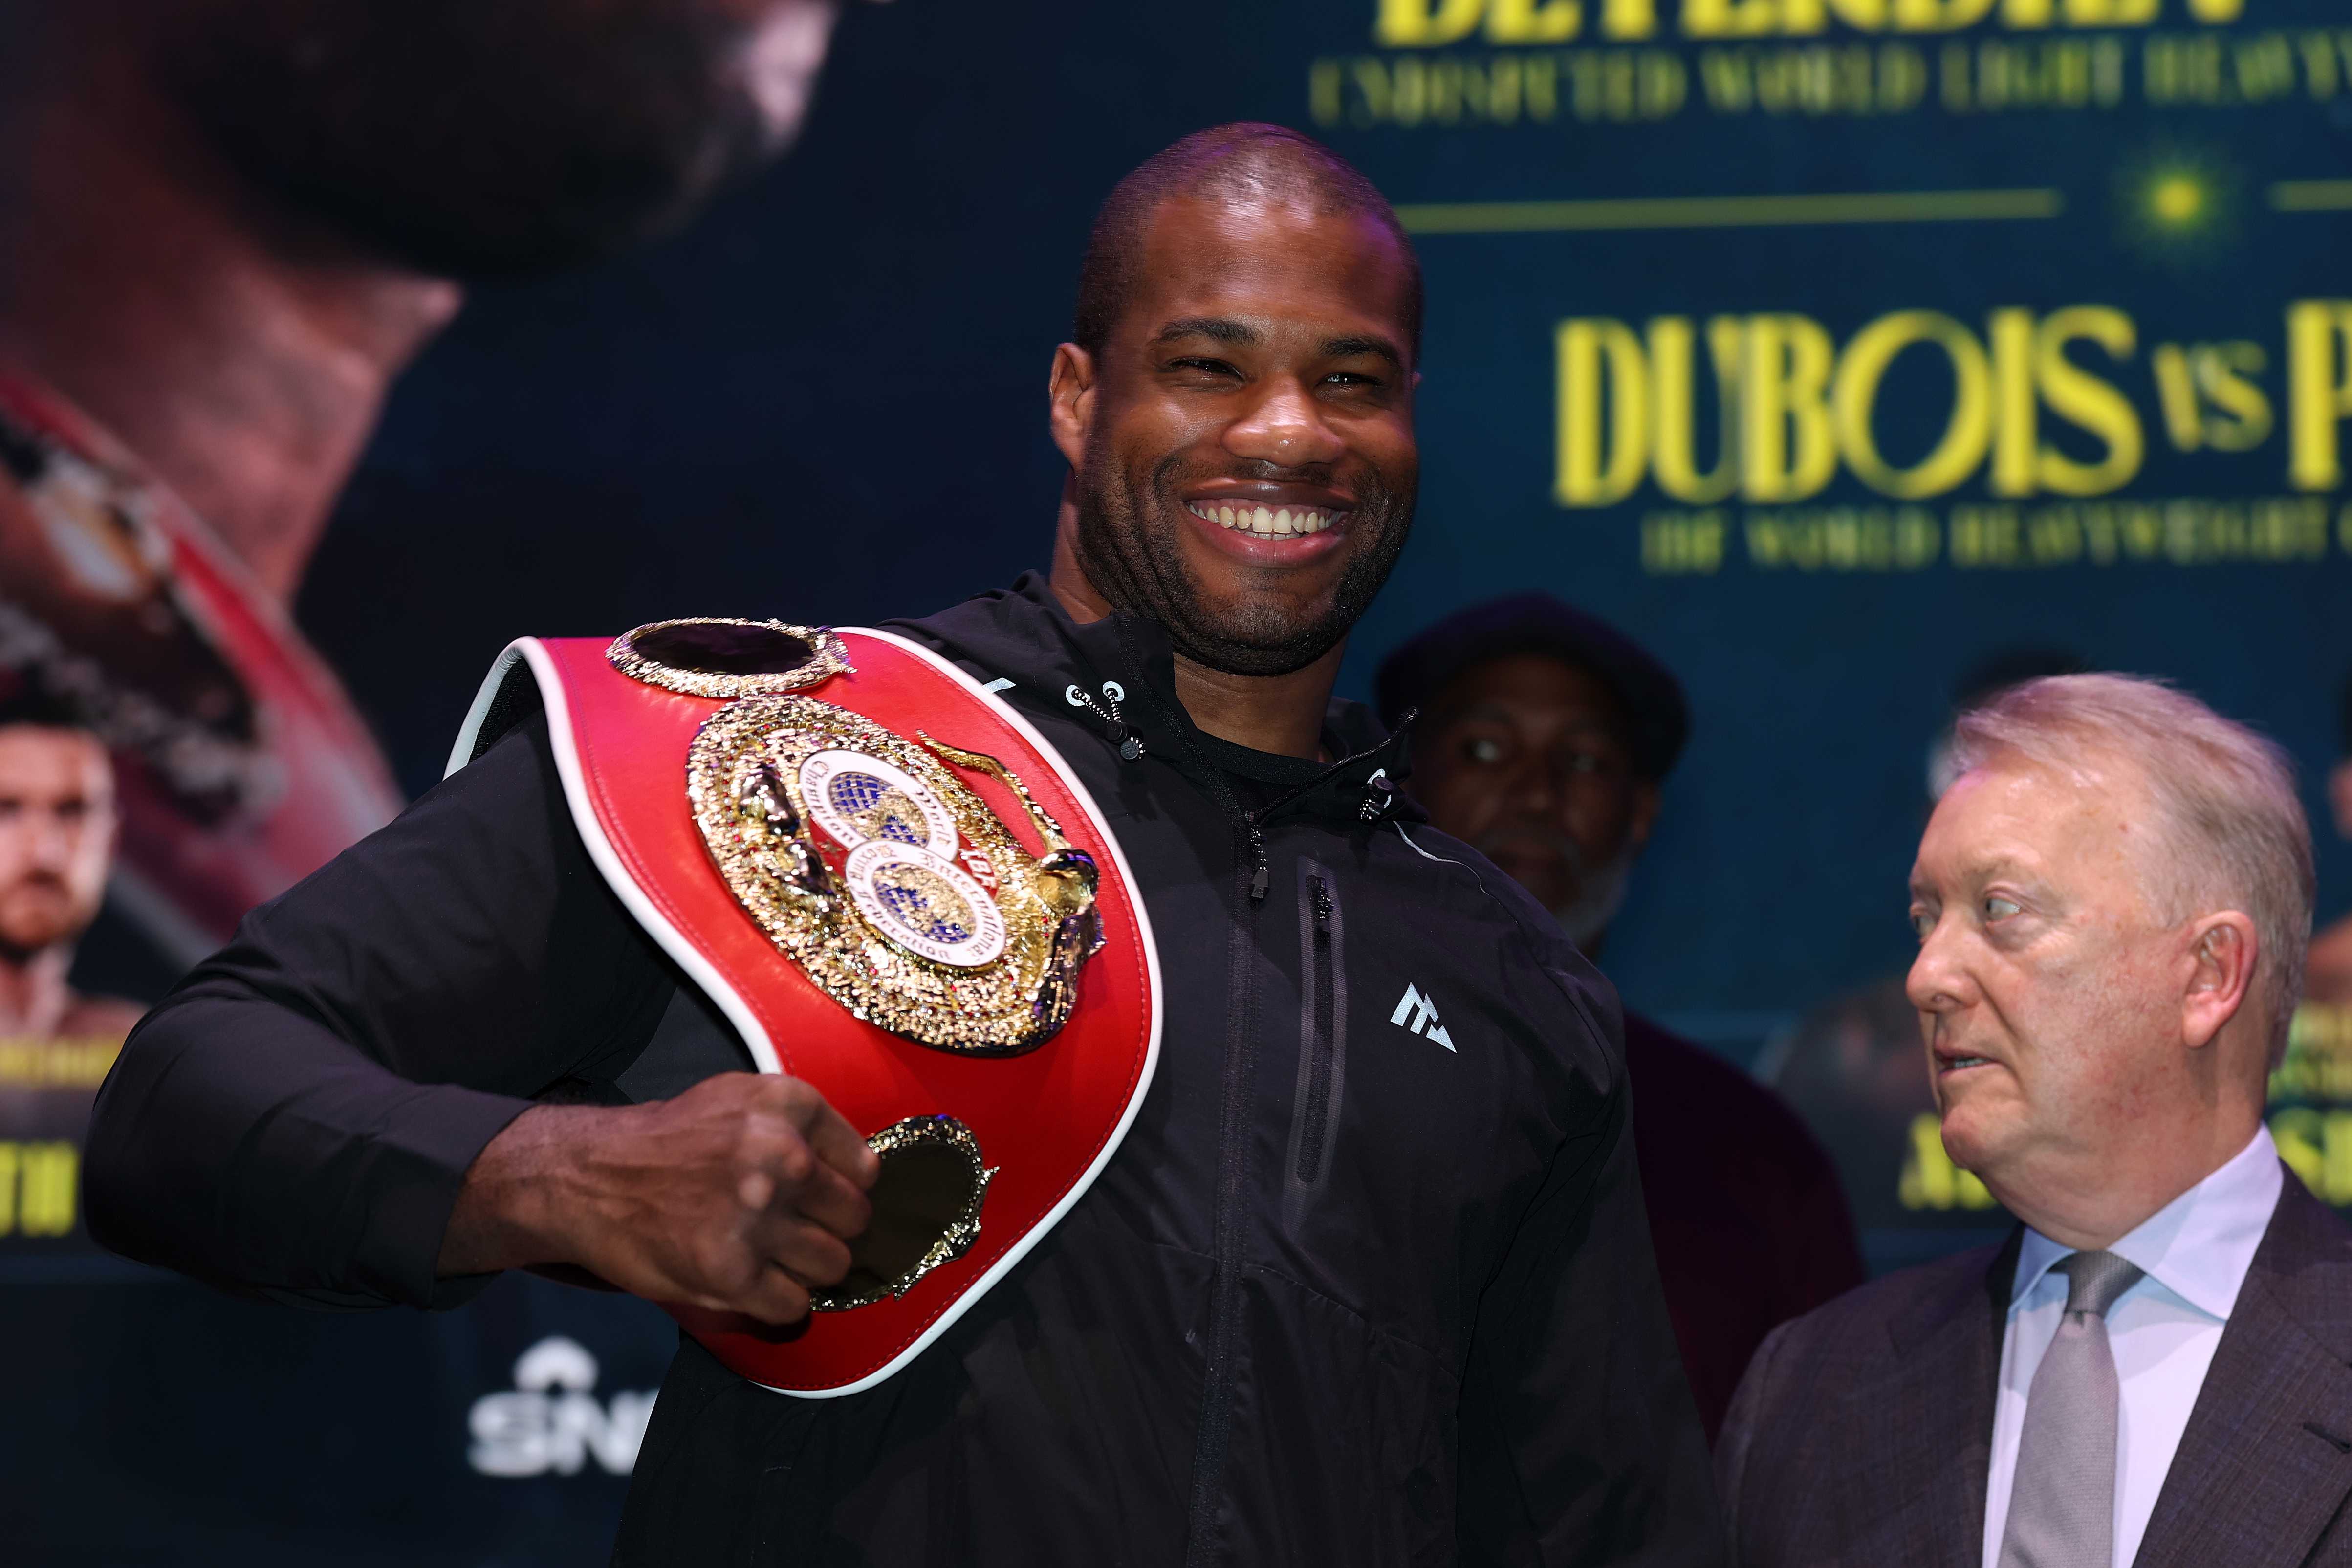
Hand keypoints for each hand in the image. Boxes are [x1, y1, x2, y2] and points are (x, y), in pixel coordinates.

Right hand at [441, 1073, 880, 1324]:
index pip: (866, 1169)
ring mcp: (756, 1216)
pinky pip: (793, 1305)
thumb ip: (807, 1128)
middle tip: (789, 1230)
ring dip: (805, 1269)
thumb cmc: (675, 1140)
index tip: (816, 1196)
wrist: (589, 1176)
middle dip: (828, 1230)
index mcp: (790, 1107)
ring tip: (768, 1255)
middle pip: (855, 1220)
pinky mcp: (730, 1272)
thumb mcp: (744, 1098)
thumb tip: (865, 1177)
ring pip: (832, 1265)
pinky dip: (777, 1302)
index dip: (843, 1188)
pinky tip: (750, 1281)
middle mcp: (781, 1156)